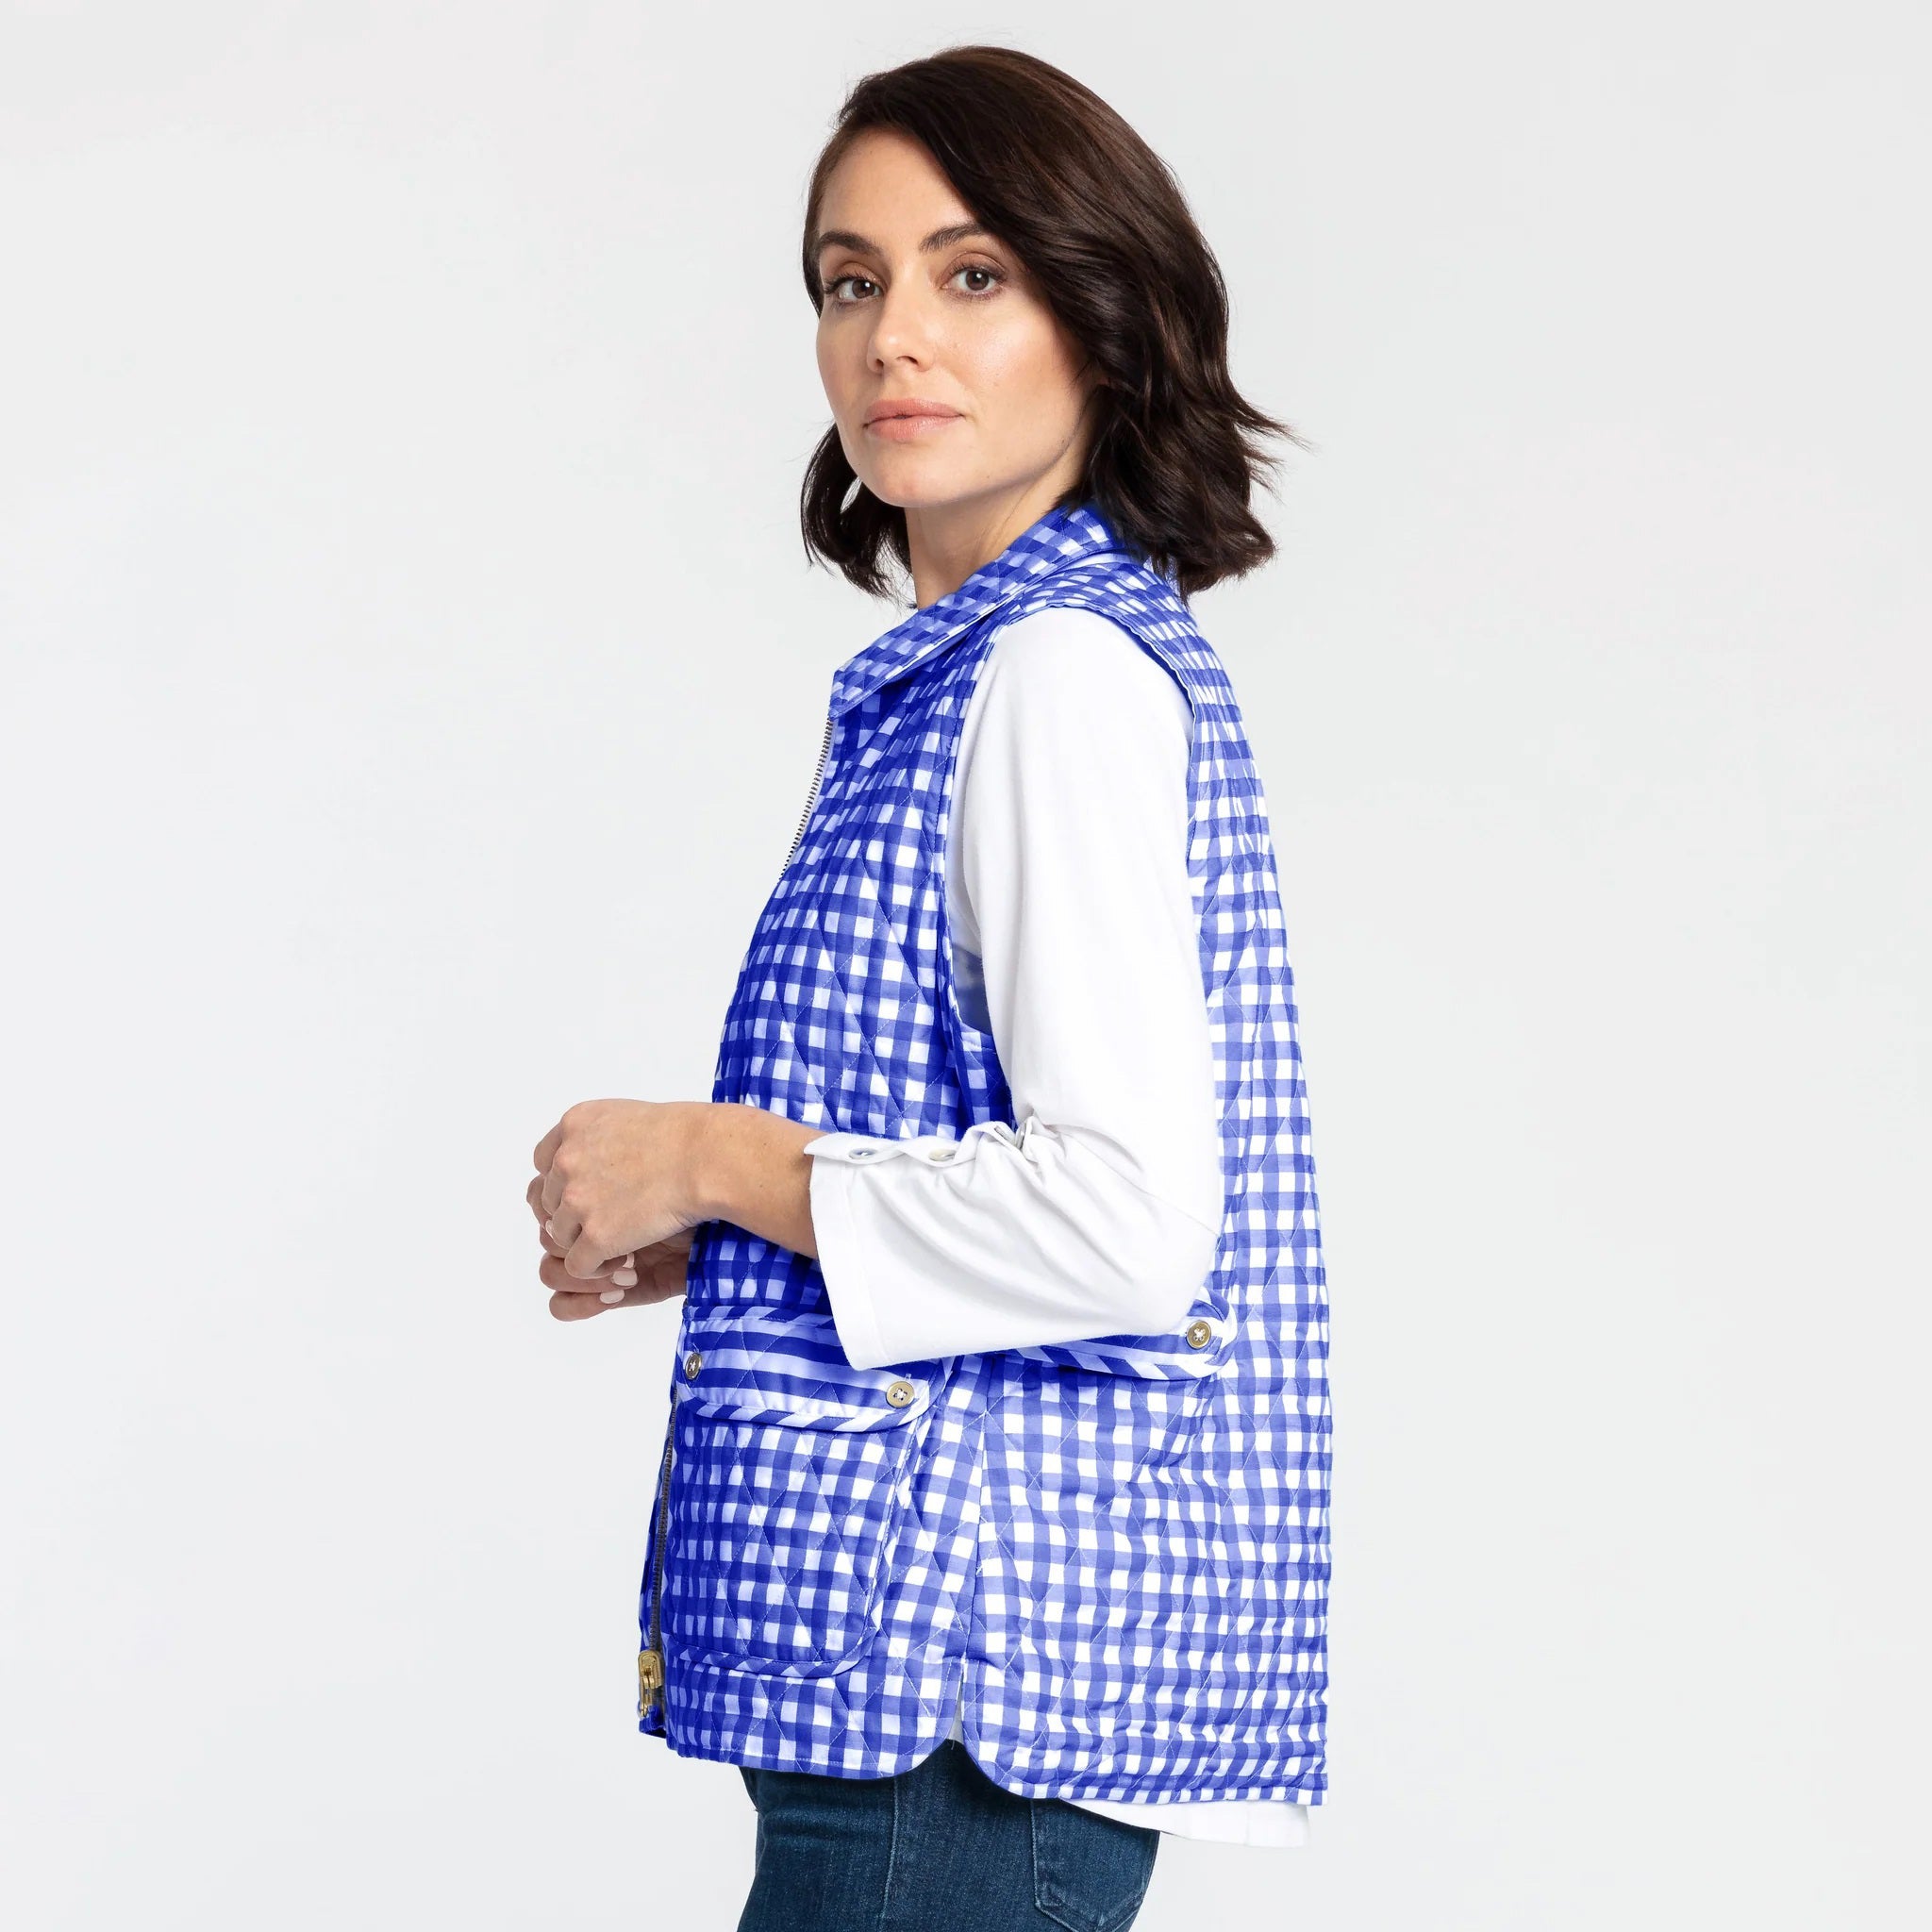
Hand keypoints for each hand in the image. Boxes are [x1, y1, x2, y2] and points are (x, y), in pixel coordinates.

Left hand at [532, 1099, 708, 1295]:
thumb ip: (596, 1138)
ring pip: (560, 1236)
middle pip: (549, 1202)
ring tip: (622, 1240)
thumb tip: (588, 1165)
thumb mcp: (626, 1117)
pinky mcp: (595, 1236)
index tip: (593, 1193)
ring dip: (587, 1241)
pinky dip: (598, 1268)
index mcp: (573, 1125)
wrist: (708, 1159)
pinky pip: (578, 1265)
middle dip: (576, 1215)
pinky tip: (625, 1259)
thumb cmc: (684, 1137)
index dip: (566, 1183)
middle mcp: (566, 1160)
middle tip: (612, 1220)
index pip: (544, 1164)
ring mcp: (577, 1200)